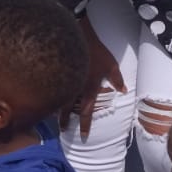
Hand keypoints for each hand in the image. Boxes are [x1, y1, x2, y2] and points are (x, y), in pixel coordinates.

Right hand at [61, 13, 125, 137]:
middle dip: (65, 121)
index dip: (85, 125)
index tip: (84, 136)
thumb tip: (123, 91)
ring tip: (54, 117)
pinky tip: (48, 97)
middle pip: (67, 109)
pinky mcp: (55, 73)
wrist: (76, 35)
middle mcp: (74, 88)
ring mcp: (63, 80)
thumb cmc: (95, 51)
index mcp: (87, 88)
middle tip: (64, 130)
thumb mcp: (110, 65)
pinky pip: (52, 88)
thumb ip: (117, 79)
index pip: (86, 112)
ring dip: (56, 110)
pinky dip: (50, 95)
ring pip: (58, 100)